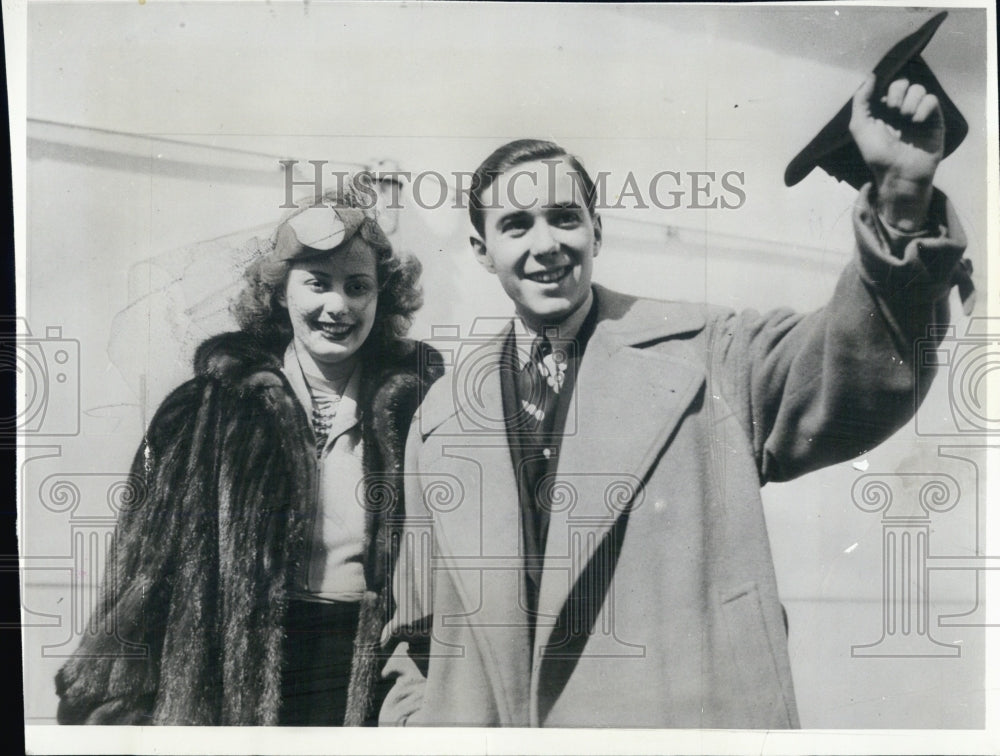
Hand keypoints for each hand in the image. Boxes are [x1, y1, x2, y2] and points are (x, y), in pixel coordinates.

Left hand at [850, 73, 944, 229]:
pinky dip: (924, 107)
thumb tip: (871, 76)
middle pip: (903, 82)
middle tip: (893, 110)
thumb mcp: (860, 127)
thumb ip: (861, 100)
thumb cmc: (878, 154)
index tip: (882, 103)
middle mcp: (900, 110)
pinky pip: (932, 99)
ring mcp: (917, 114)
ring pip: (919, 89)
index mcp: (882, 111)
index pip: (885, 86)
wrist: (900, 173)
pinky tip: (917, 121)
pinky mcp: (934, 119)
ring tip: (906, 119)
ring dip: (910, 101)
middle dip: (897, 92)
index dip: (883, 89)